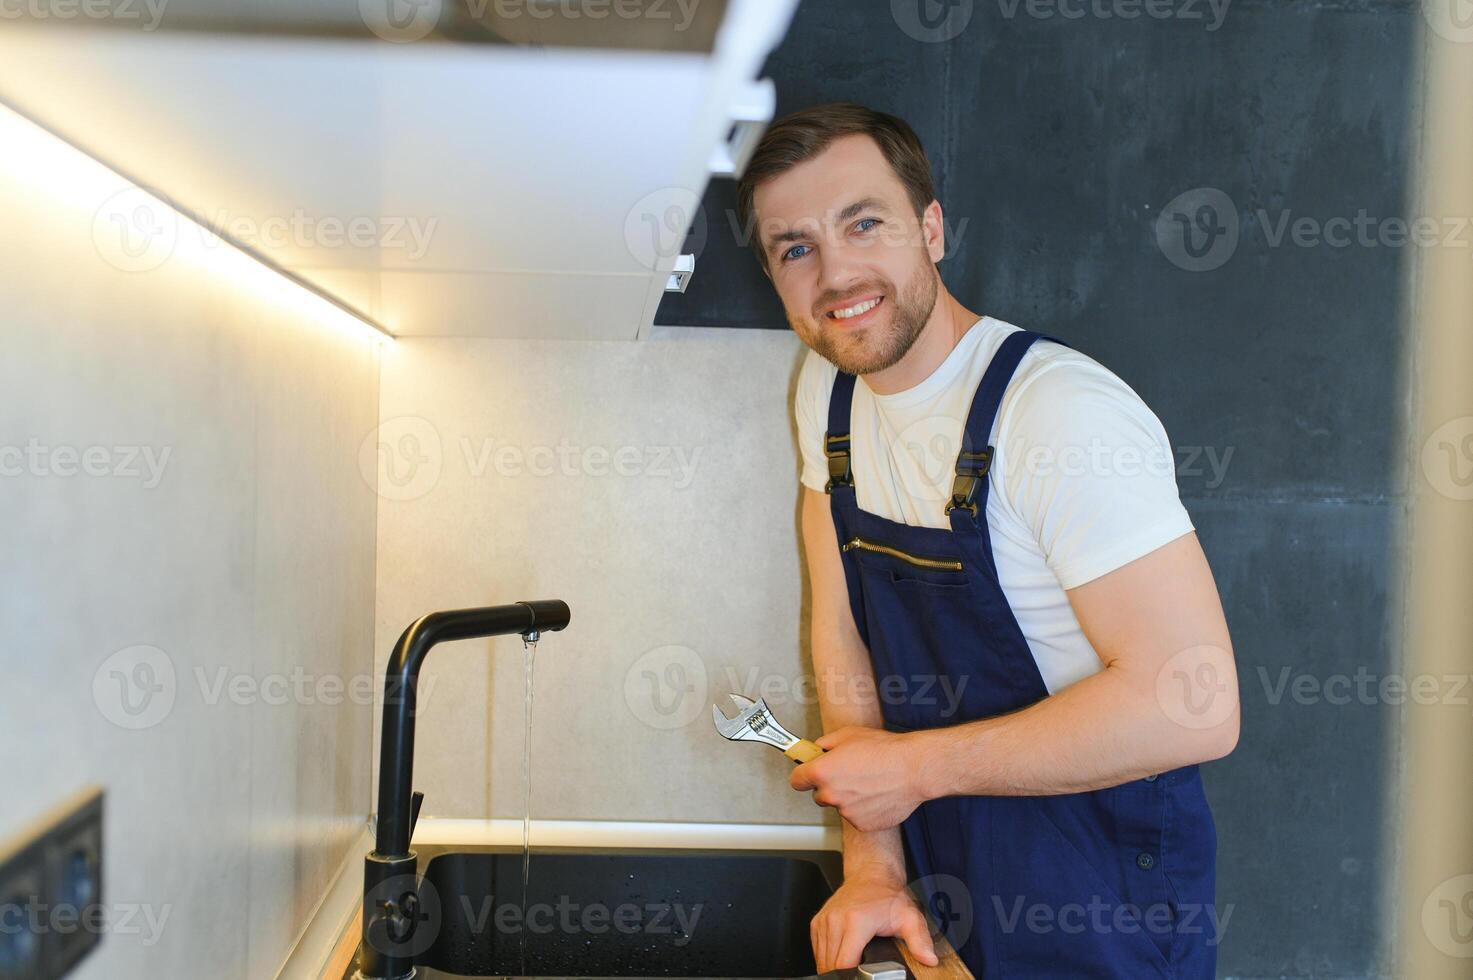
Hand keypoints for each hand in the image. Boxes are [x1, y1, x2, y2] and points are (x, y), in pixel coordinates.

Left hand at [789, 726, 931, 830]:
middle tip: (849, 773)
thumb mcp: (849, 734)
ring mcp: (846, 812)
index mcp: (822, 772)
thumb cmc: (884, 750)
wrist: (913, 769)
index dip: (803, 775)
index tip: (808, 773)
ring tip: (869, 782)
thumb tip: (817, 749)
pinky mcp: (862, 824)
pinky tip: (876, 794)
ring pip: (840, 806)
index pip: (796, 780)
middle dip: (829, 785)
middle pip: (818, 795)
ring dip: (848, 797)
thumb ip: (826, 743)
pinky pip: (856, 816)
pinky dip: (863, 809)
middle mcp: (830, 795)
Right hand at [809, 868, 939, 971]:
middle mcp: (836, 920)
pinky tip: (840, 956)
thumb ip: (920, 941)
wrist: (871, 874)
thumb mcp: (910, 917)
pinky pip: (817, 950)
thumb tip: (929, 959)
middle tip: (860, 971)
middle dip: (845, 974)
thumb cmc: (887, 895)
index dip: (853, 976)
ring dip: (834, 967)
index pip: (844, 963)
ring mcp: (824, 921)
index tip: (862, 976)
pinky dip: (827, 958)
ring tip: (852, 964)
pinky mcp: (817, 923)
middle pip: (831, 965)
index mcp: (856, 921)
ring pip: (822, 960)